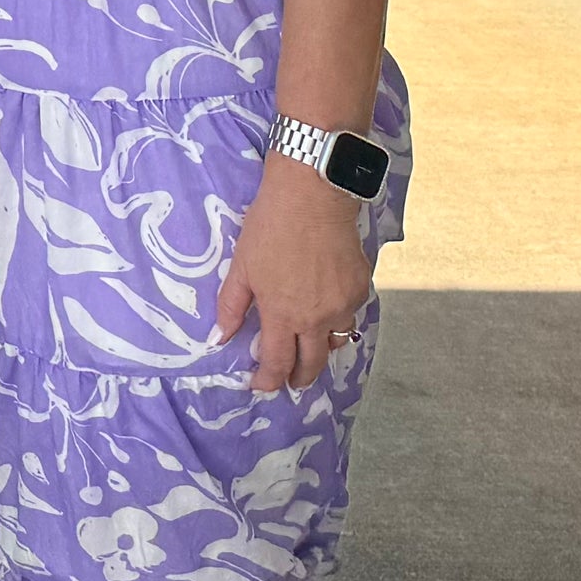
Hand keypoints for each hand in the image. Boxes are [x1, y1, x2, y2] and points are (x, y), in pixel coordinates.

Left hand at [213, 163, 374, 393]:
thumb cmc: (270, 226)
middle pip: (312, 364)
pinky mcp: (361, 287)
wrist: (313, 195)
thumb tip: (219, 339)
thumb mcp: (242, 266)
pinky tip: (328, 304)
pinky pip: (350, 312)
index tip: (262, 386)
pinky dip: (338, 315)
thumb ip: (231, 306)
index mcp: (283, 314)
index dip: (268, 380)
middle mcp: (316, 317)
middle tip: (292, 380)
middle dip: (300, 377)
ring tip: (311, 343)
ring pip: (336, 339)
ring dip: (322, 346)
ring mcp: (343, 304)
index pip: (277, 363)